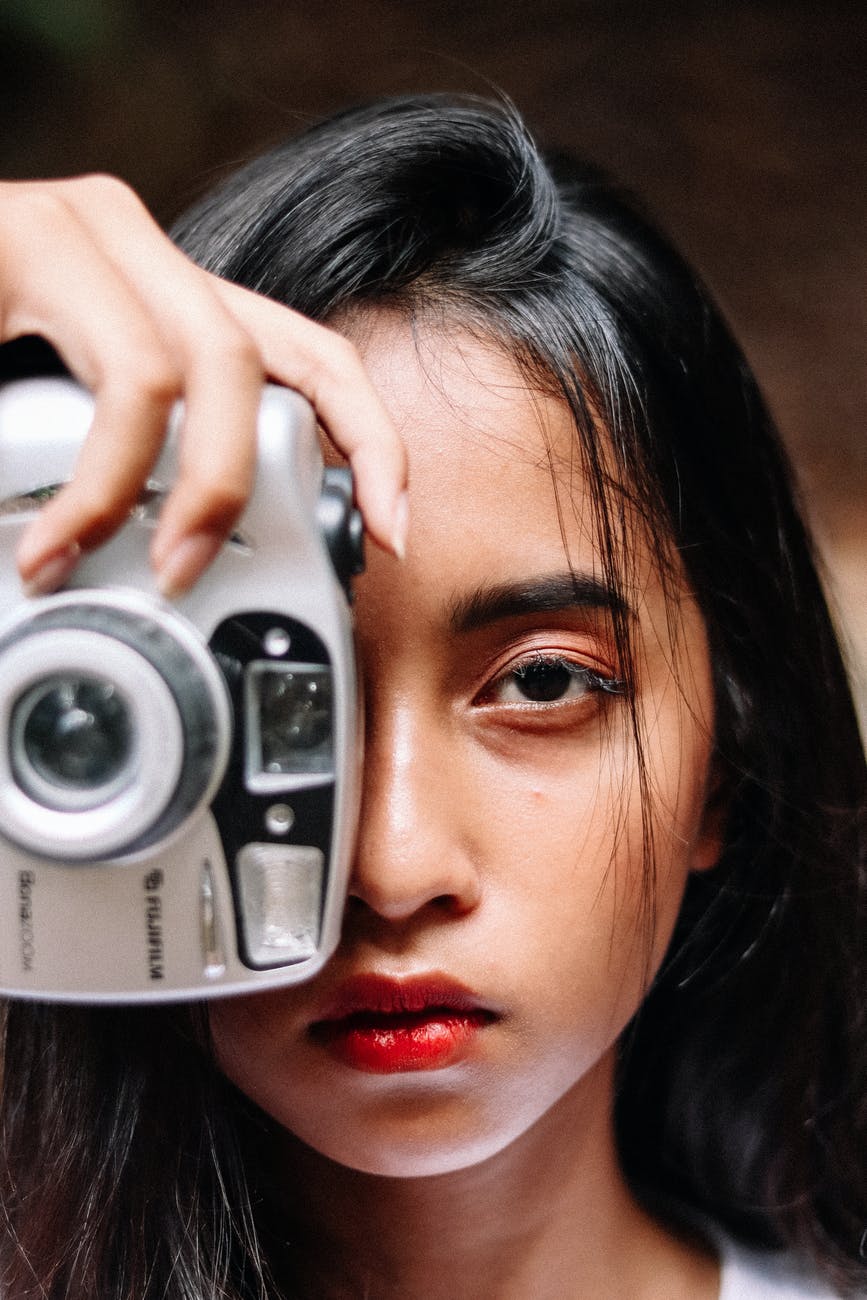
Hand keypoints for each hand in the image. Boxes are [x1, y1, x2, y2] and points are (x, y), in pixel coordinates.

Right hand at [0, 175, 407, 595]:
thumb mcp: (66, 429)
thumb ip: (132, 471)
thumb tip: (196, 561)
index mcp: (165, 303)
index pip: (308, 358)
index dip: (369, 440)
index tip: (390, 531)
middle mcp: (142, 257)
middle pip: (279, 357)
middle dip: (274, 479)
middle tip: (208, 575)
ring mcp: (90, 238)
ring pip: (211, 364)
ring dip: (188, 489)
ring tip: (133, 570)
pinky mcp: (30, 241)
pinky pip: (128, 375)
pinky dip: (107, 480)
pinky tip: (58, 542)